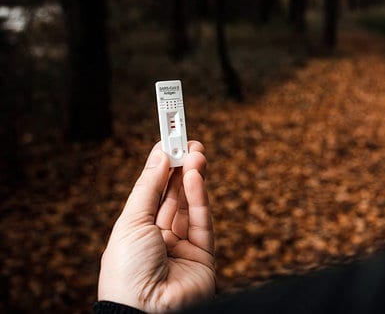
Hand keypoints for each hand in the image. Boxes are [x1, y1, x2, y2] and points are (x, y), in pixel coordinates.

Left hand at [98, 141, 214, 312]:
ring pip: (190, 206)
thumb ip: (149, 188)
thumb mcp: (130, 222)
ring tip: (195, 151)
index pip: (152, 194)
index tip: (168, 141)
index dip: (161, 167)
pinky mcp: (204, 255)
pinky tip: (195, 175)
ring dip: (192, 177)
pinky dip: (200, 196)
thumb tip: (159, 156)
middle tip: (187, 141)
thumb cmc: (126, 271)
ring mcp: (183, 248)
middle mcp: (160, 239)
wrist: (144, 311)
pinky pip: (202, 221)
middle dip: (180, 168)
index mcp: (137, 233)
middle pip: (173, 197)